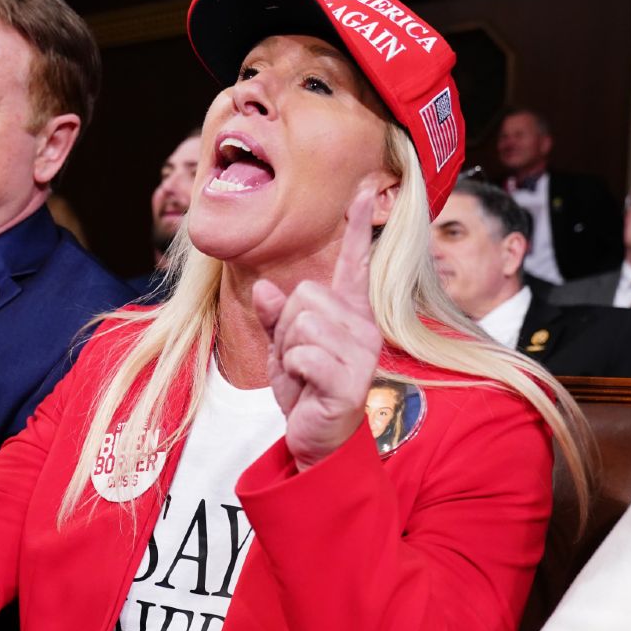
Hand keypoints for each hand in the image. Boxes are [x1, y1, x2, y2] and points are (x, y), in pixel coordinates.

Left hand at [252, 190, 382, 470]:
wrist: (315, 440)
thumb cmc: (305, 392)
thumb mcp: (282, 349)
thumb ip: (275, 317)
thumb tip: (266, 288)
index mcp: (349, 314)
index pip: (354, 264)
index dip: (357, 227)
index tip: (364, 189)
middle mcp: (363, 327)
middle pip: (305, 294)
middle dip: (286, 326)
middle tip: (298, 358)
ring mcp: (361, 352)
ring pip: (302, 321)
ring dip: (290, 350)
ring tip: (304, 374)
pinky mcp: (351, 379)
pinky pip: (304, 352)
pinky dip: (294, 369)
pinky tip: (308, 387)